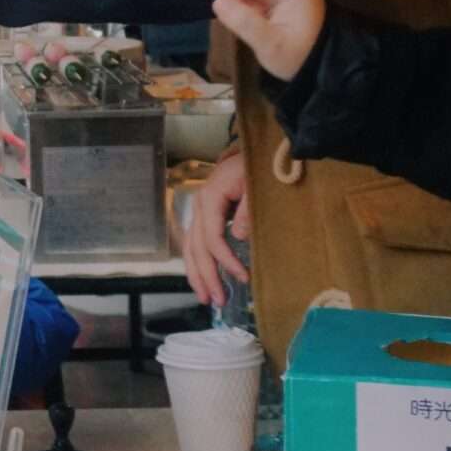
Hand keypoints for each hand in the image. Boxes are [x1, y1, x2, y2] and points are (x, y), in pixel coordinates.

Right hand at [180, 149, 253, 308]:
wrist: (256, 148)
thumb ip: (248, 211)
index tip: (243, 277)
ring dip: (197, 274)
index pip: (212, 237)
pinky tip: (202, 277)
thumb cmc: (258, 165)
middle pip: (197, 247)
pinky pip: (196, 242)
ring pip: (191, 247)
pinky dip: (197, 262)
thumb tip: (239, 238)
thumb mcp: (257, 184)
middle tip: (217, 301)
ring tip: (206, 298)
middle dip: (206, 276)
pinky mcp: (206, 214)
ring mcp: (200, 210)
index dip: (225, 260)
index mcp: (210, 197)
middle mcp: (200, 205)